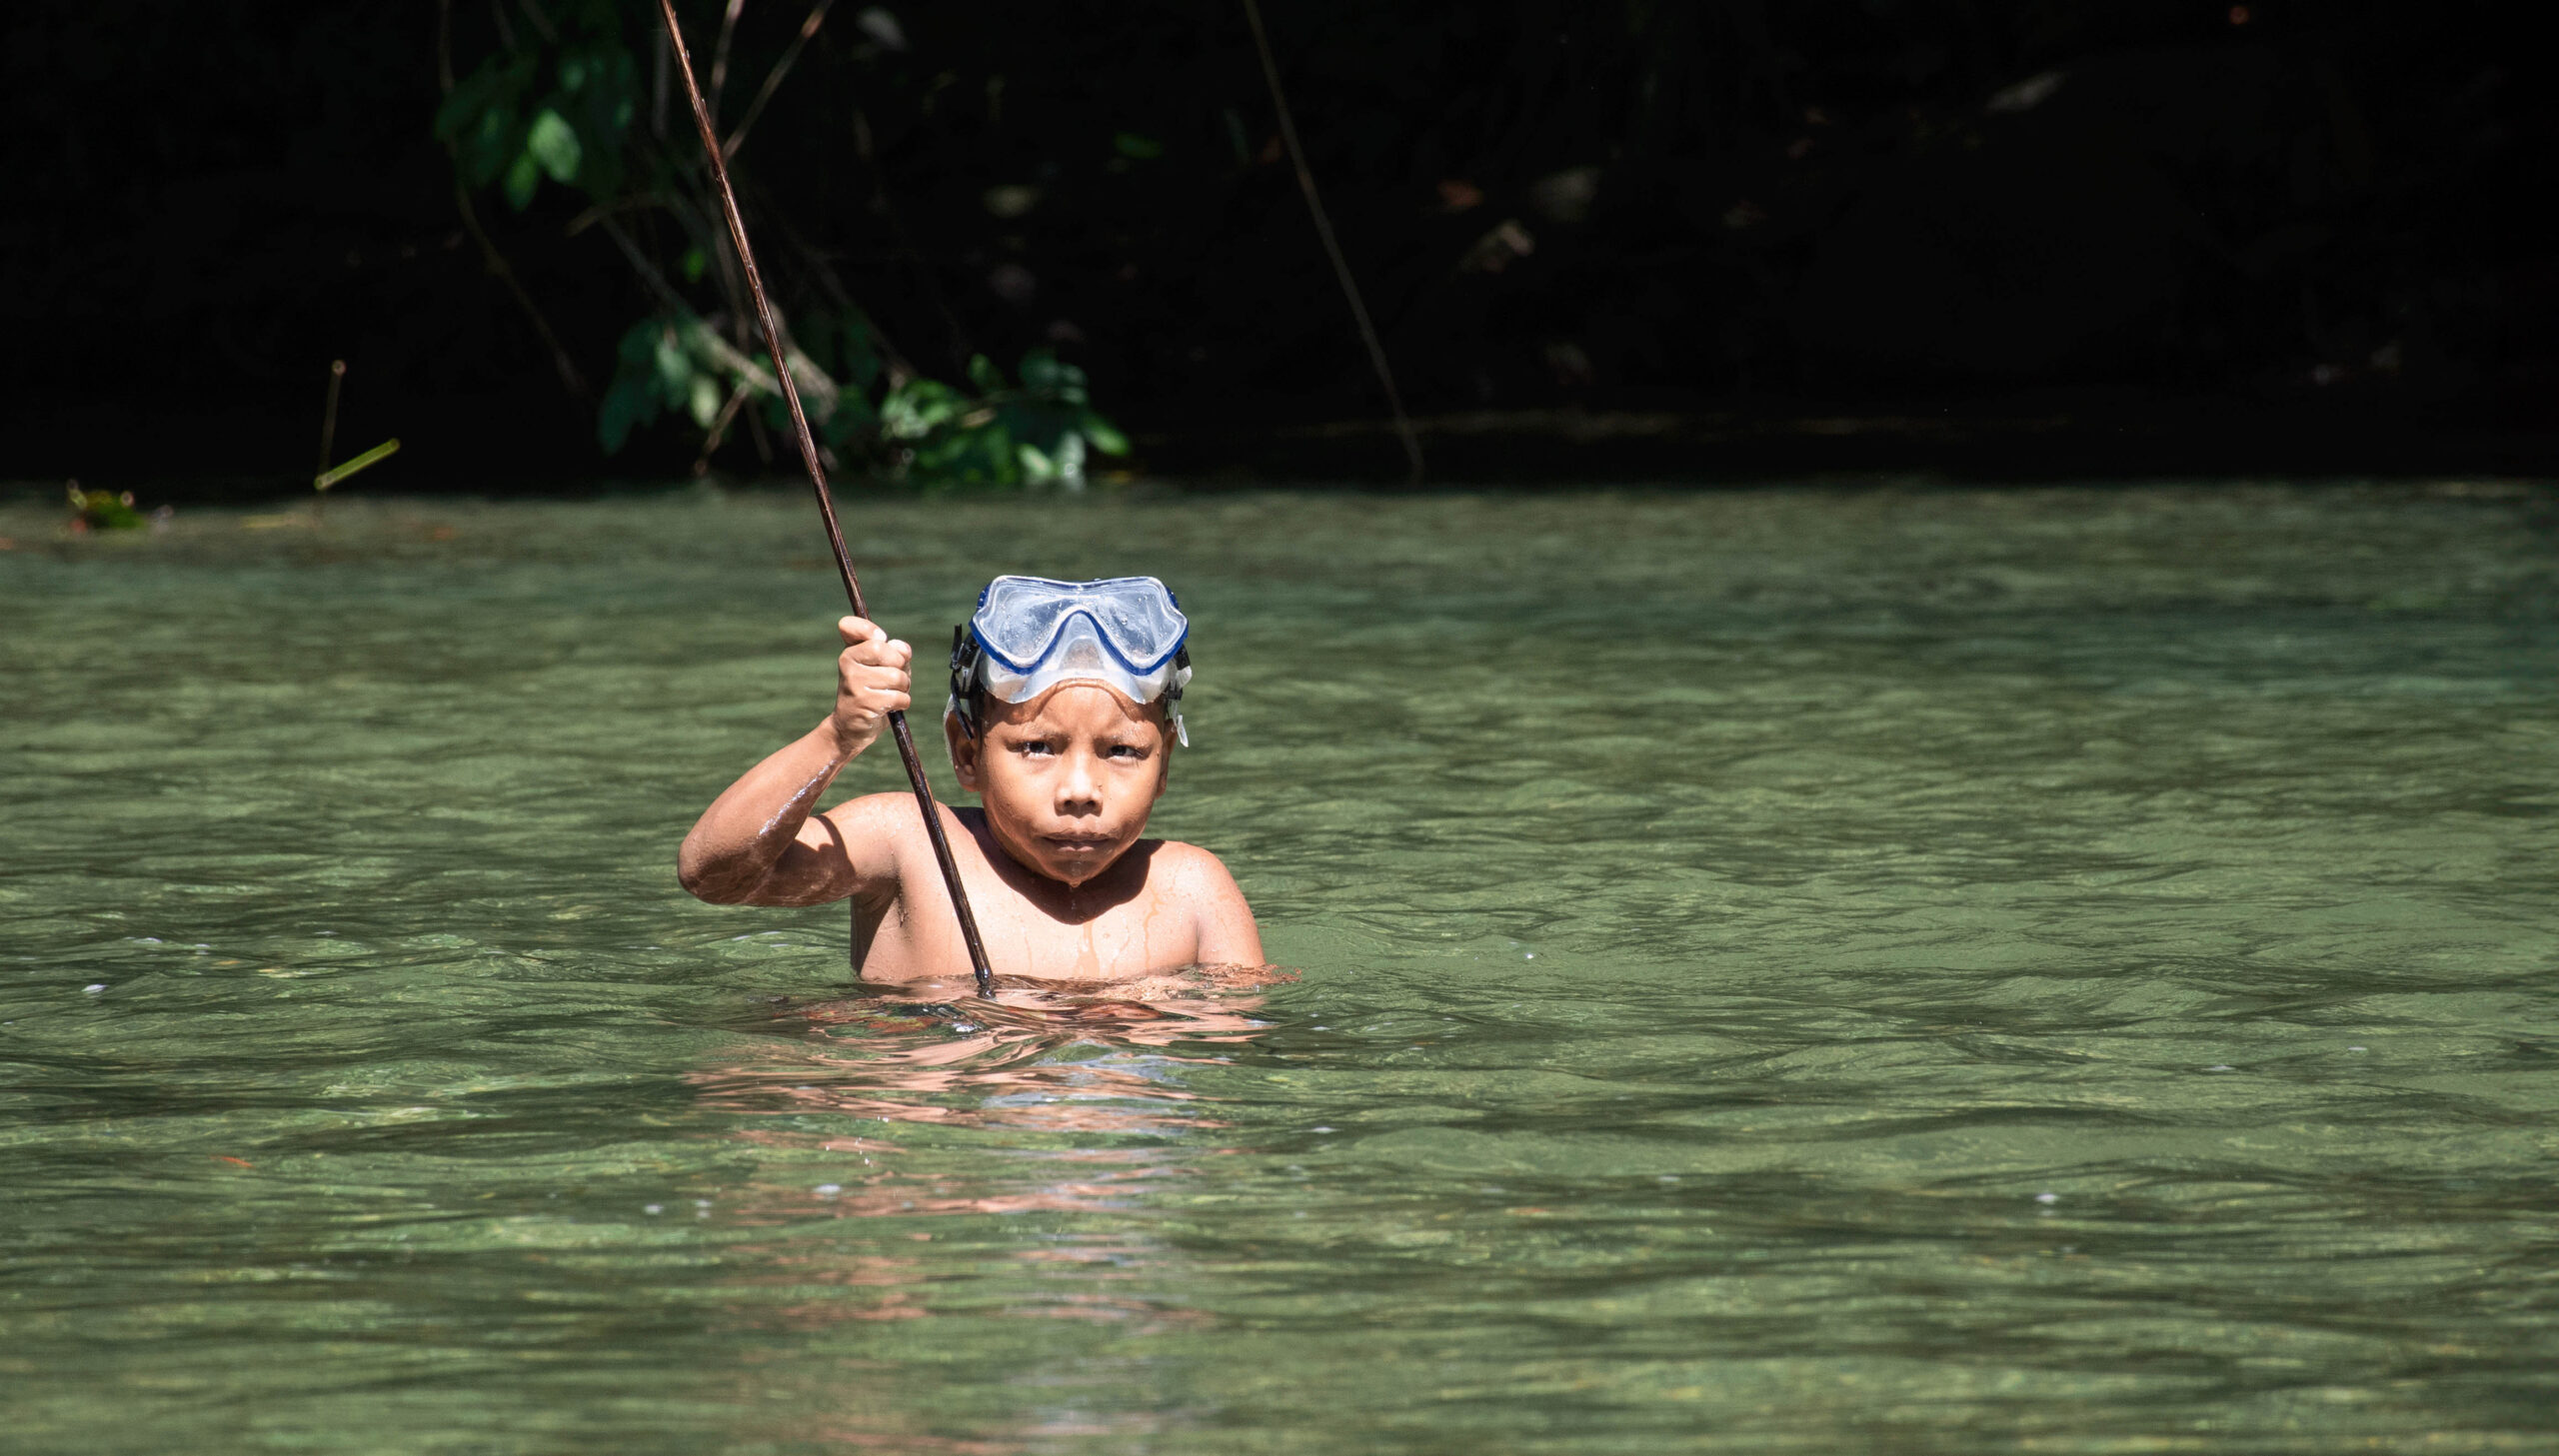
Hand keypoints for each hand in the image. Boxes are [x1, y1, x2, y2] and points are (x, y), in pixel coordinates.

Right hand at [829, 616, 912, 755]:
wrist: (851, 728)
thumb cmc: (872, 693)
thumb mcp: (883, 668)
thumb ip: (896, 653)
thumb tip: (902, 649)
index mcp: (849, 652)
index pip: (850, 626)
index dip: (870, 630)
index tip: (880, 638)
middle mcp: (847, 664)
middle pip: (886, 650)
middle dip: (899, 666)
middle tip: (892, 678)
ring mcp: (854, 683)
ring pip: (897, 676)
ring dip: (903, 688)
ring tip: (889, 694)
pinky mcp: (864, 702)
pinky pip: (900, 697)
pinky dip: (902, 703)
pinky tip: (889, 707)